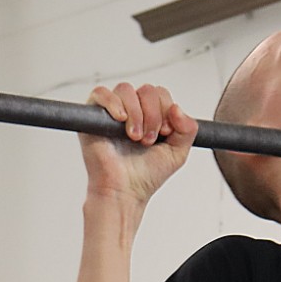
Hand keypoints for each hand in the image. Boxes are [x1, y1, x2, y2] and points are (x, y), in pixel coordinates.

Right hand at [81, 83, 197, 204]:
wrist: (125, 191)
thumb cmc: (146, 175)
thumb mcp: (178, 152)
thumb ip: (188, 130)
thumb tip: (177, 107)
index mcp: (151, 116)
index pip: (161, 94)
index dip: (166, 109)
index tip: (165, 133)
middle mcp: (132, 111)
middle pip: (146, 90)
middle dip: (153, 114)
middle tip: (149, 139)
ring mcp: (112, 113)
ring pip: (126, 90)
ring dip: (136, 114)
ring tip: (135, 137)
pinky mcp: (93, 117)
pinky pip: (100, 93)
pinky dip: (113, 103)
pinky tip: (121, 120)